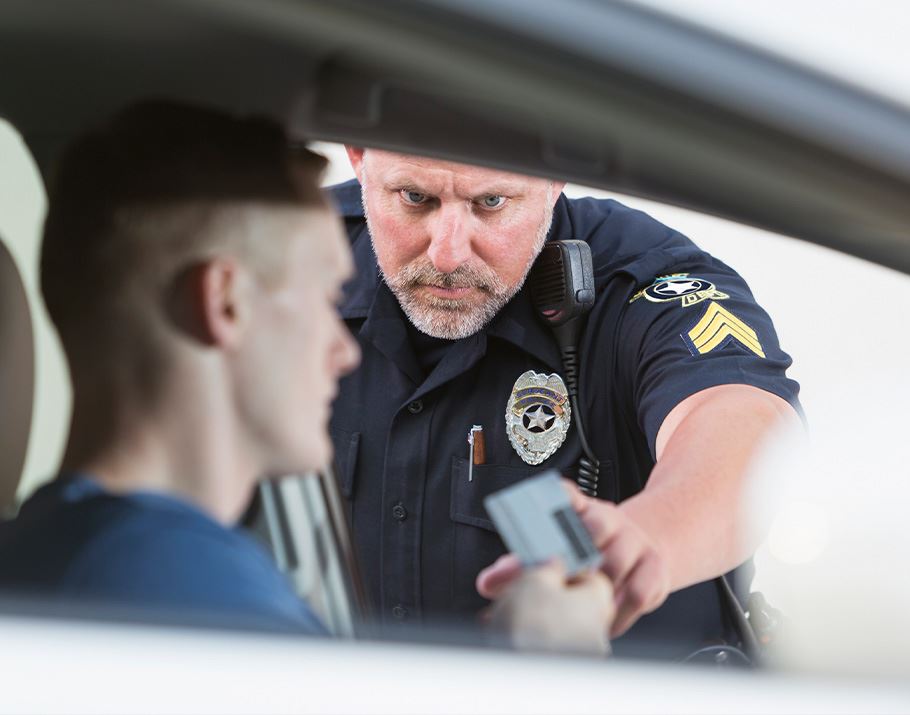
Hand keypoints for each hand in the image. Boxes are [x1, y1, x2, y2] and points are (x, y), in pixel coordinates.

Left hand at [478, 481, 670, 638]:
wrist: (640, 555)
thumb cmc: (587, 555)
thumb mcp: (553, 554)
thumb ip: (520, 567)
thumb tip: (488, 582)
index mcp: (579, 509)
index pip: (566, 494)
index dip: (556, 496)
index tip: (542, 501)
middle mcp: (609, 519)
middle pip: (596, 525)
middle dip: (576, 551)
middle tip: (560, 574)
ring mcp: (634, 541)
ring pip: (616, 561)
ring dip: (597, 586)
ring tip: (579, 604)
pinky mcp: (654, 568)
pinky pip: (636, 592)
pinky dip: (618, 612)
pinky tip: (604, 619)